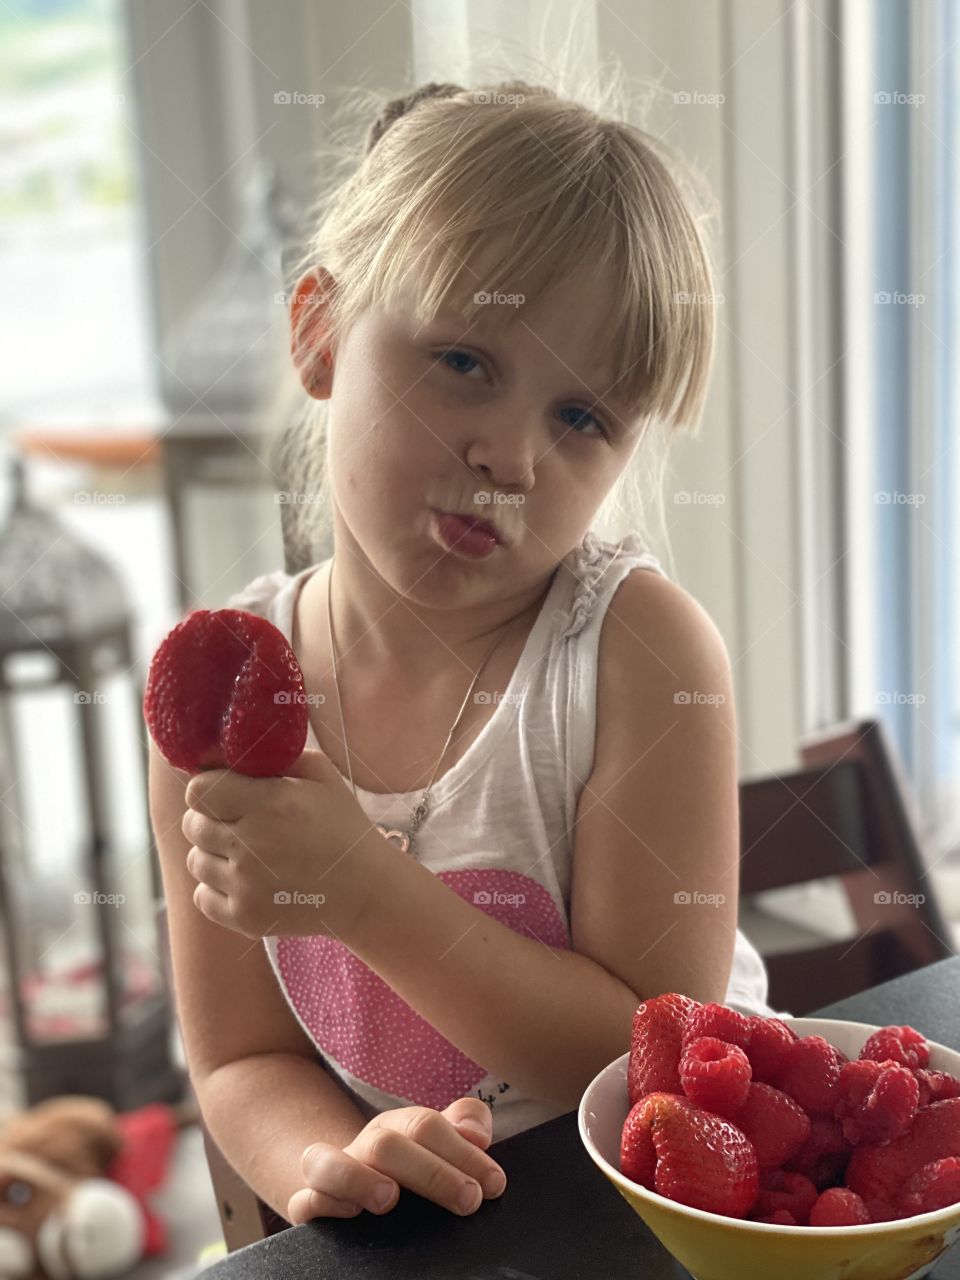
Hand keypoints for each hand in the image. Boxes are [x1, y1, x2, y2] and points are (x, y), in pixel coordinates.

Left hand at [181, 747, 381, 939]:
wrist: (365, 890)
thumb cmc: (342, 826)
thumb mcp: (321, 776)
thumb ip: (275, 758)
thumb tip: (229, 750)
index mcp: (270, 803)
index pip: (198, 791)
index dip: (207, 788)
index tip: (224, 793)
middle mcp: (252, 844)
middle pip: (192, 826)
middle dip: (209, 820)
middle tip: (238, 823)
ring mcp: (246, 885)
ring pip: (195, 861)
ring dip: (213, 854)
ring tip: (245, 853)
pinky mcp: (244, 917)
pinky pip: (201, 896)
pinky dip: (217, 888)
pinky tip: (246, 881)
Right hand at [287, 1098, 507, 1222]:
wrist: (353, 1190)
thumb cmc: (412, 1170)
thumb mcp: (440, 1145)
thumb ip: (465, 1126)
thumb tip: (477, 1131)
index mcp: (399, 1128)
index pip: (428, 1126)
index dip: (464, 1152)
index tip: (495, 1183)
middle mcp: (364, 1145)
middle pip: (388, 1143)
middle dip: (432, 1171)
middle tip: (469, 1200)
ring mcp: (333, 1173)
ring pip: (326, 1161)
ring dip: (358, 1177)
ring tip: (391, 1198)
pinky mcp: (309, 1204)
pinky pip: (303, 1199)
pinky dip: (324, 1202)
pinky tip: (351, 1213)